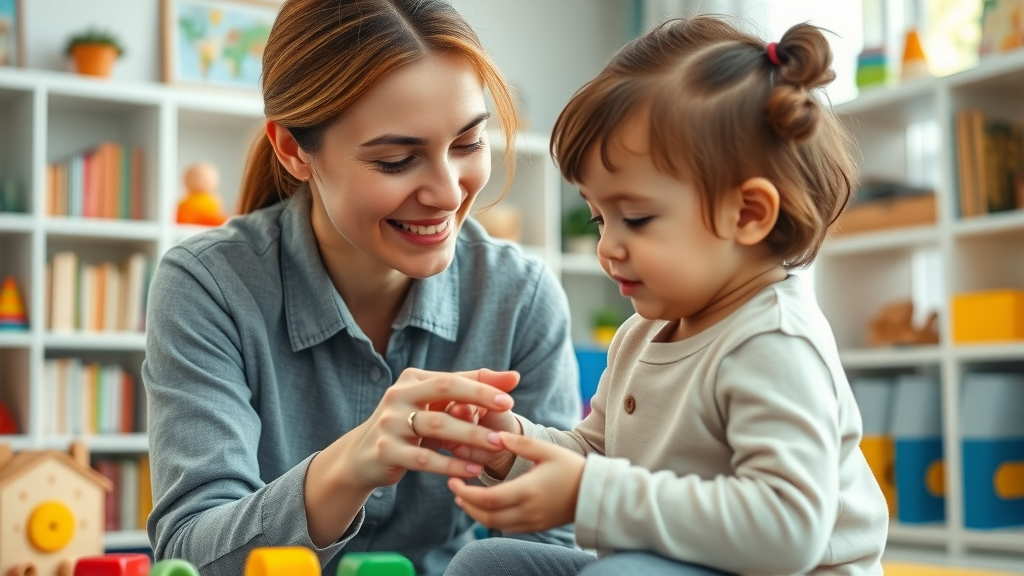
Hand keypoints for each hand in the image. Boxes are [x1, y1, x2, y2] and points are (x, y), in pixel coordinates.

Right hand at [329, 368, 517, 490]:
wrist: (361, 457)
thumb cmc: (408, 426)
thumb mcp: (433, 405)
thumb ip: (471, 389)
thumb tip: (514, 377)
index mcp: (412, 380)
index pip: (452, 378)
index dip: (482, 386)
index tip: (509, 399)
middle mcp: (398, 395)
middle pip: (444, 390)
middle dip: (477, 398)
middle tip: (507, 412)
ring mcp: (389, 423)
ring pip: (437, 426)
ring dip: (471, 435)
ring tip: (496, 445)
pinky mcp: (386, 450)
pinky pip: (425, 458)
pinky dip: (452, 464)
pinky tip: (474, 470)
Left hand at [447, 432, 584, 532]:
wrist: (595, 493)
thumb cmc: (572, 468)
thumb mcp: (547, 450)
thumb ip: (520, 443)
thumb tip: (495, 435)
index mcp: (528, 491)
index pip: (488, 499)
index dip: (466, 492)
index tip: (453, 480)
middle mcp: (528, 511)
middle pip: (486, 515)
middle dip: (466, 503)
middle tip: (454, 488)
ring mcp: (532, 522)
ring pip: (494, 524)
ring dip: (476, 513)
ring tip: (465, 497)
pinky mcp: (536, 527)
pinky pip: (506, 527)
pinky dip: (491, 518)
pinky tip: (485, 505)